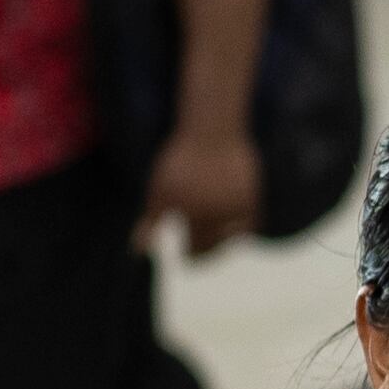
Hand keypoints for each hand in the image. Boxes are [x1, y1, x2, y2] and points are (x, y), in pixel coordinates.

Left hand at [143, 120, 261, 255]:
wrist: (213, 132)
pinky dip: (241, 229)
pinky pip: (250, 224)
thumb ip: (150, 223)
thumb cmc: (181, 161)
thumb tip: (137, 251)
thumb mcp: (159, 192)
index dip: (190, 256)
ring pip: (233, 237)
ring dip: (224, 242)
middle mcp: (218, 213)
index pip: (195, 249)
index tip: (187, 257)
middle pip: (215, 246)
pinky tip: (231, 227)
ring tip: (214, 241)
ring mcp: (236, 206)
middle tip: (198, 255)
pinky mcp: (252, 198)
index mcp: (194, 213)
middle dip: (206, 253)